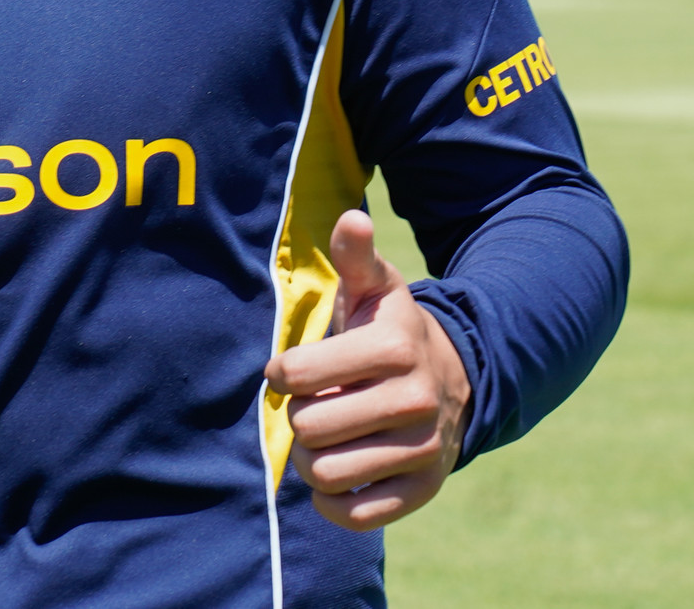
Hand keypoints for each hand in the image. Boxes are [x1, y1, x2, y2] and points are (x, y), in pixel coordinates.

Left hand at [263, 209, 470, 529]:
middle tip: (312, 404)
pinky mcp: (424, 489)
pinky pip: (359, 515)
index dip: (281, 374)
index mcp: (394, 347)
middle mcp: (415, 401)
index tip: (289, 370)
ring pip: (328, 473)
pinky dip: (334, 502)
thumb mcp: (375, 287)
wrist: (453, 376)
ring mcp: (423, 449)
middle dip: (298, 417)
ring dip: (311, 459)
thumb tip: (352, 220)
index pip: (297, 374)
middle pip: (309, 427)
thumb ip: (354, 256)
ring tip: (323, 438)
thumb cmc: (389, 328)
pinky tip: (337, 475)